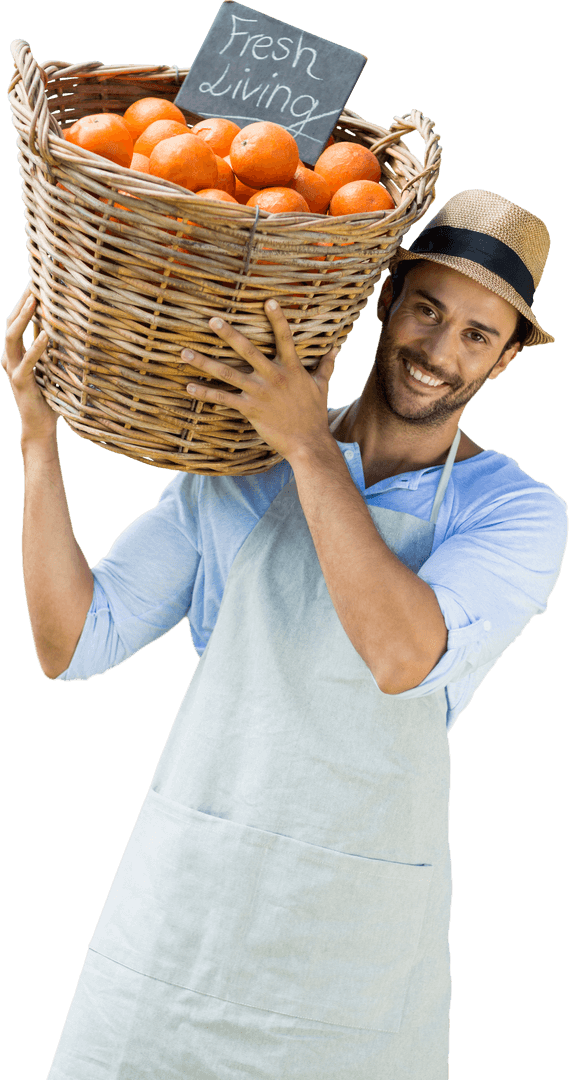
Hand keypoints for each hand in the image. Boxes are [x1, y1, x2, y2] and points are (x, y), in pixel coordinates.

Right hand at [2, 285, 55, 442]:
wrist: (40, 426)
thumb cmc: (48, 397)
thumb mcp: (51, 368)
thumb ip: (53, 350)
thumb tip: (68, 329)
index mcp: (15, 353)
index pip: (15, 321)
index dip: (23, 302)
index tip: (36, 282)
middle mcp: (9, 358)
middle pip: (10, 322)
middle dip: (22, 302)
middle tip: (34, 282)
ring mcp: (12, 369)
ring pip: (12, 337)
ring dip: (24, 317)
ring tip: (36, 300)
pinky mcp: (21, 382)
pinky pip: (28, 361)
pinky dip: (37, 347)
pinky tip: (47, 335)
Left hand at [182, 299, 339, 461]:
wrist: (309, 442)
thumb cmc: (315, 414)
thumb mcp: (321, 386)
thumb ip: (326, 365)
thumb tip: (336, 348)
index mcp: (291, 368)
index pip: (285, 338)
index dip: (277, 319)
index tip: (267, 301)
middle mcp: (273, 376)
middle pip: (248, 350)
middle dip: (229, 334)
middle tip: (211, 319)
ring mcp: (260, 392)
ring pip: (228, 373)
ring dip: (204, 363)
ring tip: (184, 353)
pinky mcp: (250, 409)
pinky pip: (223, 398)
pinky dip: (206, 393)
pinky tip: (189, 387)